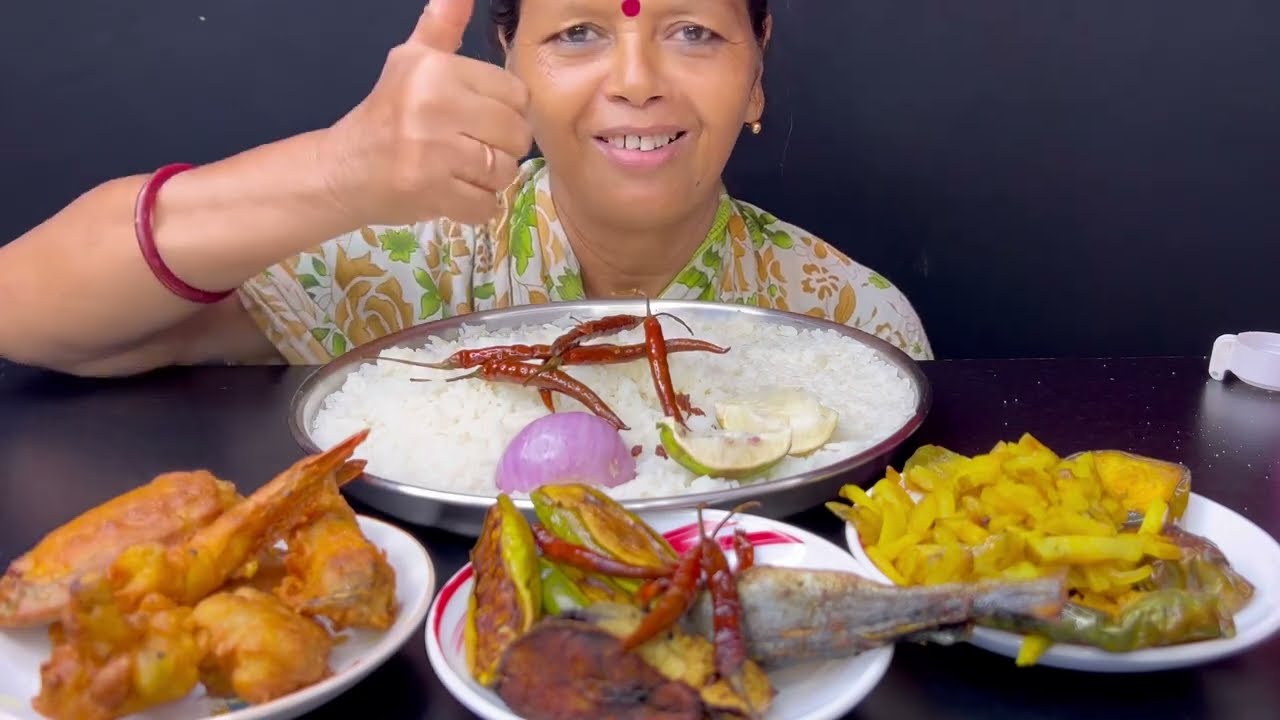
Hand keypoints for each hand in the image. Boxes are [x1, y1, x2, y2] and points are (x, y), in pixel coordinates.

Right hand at [318, 0, 532, 226]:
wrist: (343, 170)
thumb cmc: (387, 114)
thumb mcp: (410, 60)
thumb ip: (442, 25)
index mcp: (437, 70)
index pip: (516, 95)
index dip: (505, 112)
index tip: (479, 118)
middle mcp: (435, 105)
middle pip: (517, 135)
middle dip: (501, 148)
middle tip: (470, 148)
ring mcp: (433, 152)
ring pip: (504, 172)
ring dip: (488, 180)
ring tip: (459, 171)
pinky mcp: (431, 192)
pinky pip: (485, 206)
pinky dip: (474, 207)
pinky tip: (451, 192)